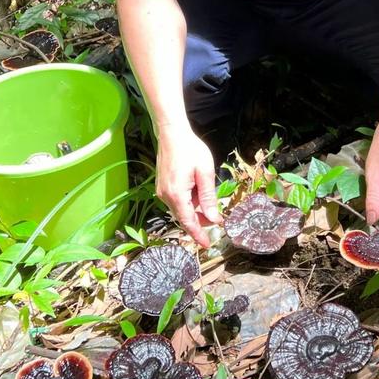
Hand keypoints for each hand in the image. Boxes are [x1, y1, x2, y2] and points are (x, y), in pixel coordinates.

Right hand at [156, 125, 220, 246]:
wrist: (172, 134)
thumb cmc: (190, 149)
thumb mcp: (205, 173)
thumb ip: (208, 198)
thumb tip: (213, 218)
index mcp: (177, 195)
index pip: (188, 222)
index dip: (198, 235)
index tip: (207, 244)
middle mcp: (166, 196)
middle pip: (184, 217)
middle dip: (200, 221)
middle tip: (216, 217)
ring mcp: (162, 191)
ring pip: (181, 210)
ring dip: (195, 209)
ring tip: (207, 197)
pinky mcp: (162, 187)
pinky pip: (177, 201)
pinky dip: (188, 202)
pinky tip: (197, 191)